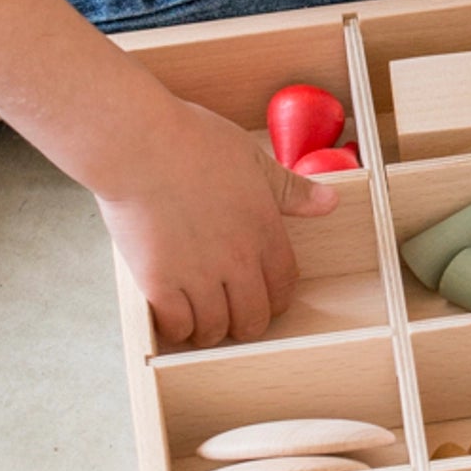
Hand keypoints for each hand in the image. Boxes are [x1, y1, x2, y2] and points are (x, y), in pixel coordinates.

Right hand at [94, 99, 337, 347]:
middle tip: (228, 312)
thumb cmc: (191, 141)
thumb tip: (330, 203)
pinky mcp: (159, 282)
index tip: (260, 295)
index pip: (284, 286)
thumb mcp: (252, 158)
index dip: (274, 297)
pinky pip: (176, 325)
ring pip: (214, 329)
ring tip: (197, 314)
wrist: (140, 143)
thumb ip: (291, 189)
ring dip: (208, 328)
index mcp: (263, 229)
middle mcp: (237, 258)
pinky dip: (175, 326)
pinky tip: (170, 310)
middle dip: (244, 321)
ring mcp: (198, 274)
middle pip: (253, 318)